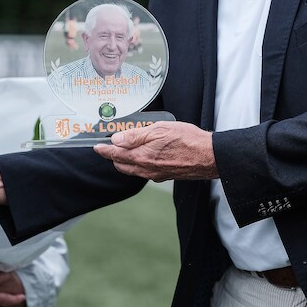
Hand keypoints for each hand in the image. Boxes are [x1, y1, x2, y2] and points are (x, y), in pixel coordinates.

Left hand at [93, 121, 216, 181]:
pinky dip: (138, 165)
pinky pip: (145, 172)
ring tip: (125, 150)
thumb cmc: (187, 140)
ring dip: (125, 161)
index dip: (104, 150)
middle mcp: (146, 169)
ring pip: (133, 169)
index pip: (115, 154)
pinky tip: (144, 156)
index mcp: (141, 157)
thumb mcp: (159, 130)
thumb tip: (117, 139)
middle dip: (113, 156)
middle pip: (122, 164)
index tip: (97, 147)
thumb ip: (135, 135)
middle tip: (110, 146)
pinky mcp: (165, 175)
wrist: (209, 157)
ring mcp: (155, 174)